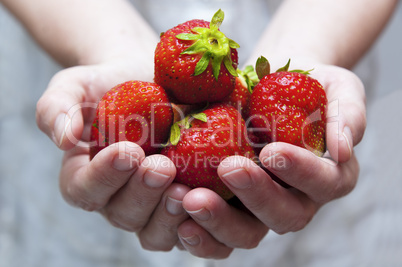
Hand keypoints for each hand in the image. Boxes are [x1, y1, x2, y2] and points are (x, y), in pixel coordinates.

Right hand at [36, 60, 191, 250]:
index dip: (103, 177)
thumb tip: (63, 138)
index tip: (126, 152)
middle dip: (142, 193)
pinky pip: (188, 227)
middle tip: (162, 167)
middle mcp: (117, 198)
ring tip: (185, 190)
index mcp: (85, 176)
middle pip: (122, 214)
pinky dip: (199, 222)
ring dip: (168, 216)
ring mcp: (151, 206)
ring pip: (154, 232)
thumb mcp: (76, 86)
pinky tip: (212, 199)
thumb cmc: (109, 85)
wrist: (150, 80)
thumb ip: (57, 107)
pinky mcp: (181, 205)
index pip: (83, 189)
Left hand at [175, 63, 365, 257]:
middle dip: (257, 196)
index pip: (323, 183)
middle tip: (229, 169)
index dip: (301, 172)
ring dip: (220, 220)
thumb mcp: (337, 87)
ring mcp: (260, 205)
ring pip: (248, 232)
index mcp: (328, 175)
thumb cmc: (307, 85)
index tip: (272, 151)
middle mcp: (297, 198)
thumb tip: (343, 149)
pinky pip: (217, 229)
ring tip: (190, 199)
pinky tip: (178, 214)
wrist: (270, 83)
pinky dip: (199, 229)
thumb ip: (348, 114)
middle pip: (284, 215)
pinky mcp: (231, 204)